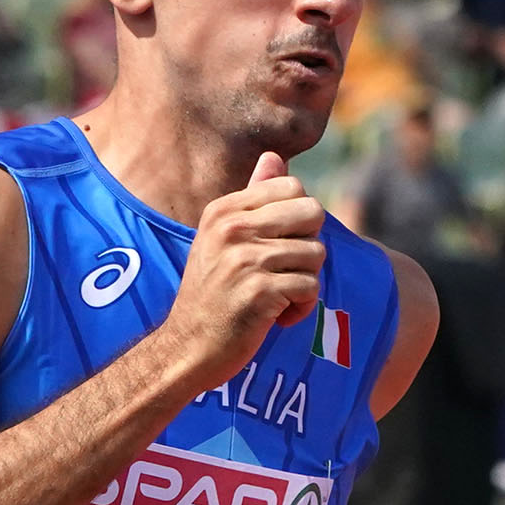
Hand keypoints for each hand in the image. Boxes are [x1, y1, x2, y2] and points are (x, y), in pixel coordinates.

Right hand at [163, 152, 327, 388]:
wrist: (187, 347)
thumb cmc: (211, 294)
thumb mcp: (221, 239)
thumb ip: (252, 198)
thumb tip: (275, 156)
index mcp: (224, 211)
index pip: (293, 187)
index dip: (298, 219)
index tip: (278, 245)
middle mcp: (233, 229)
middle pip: (313, 214)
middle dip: (309, 246)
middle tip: (285, 270)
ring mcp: (246, 260)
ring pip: (316, 254)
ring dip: (304, 283)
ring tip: (276, 297)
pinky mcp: (260, 292)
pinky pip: (310, 287)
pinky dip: (301, 308)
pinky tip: (276, 317)